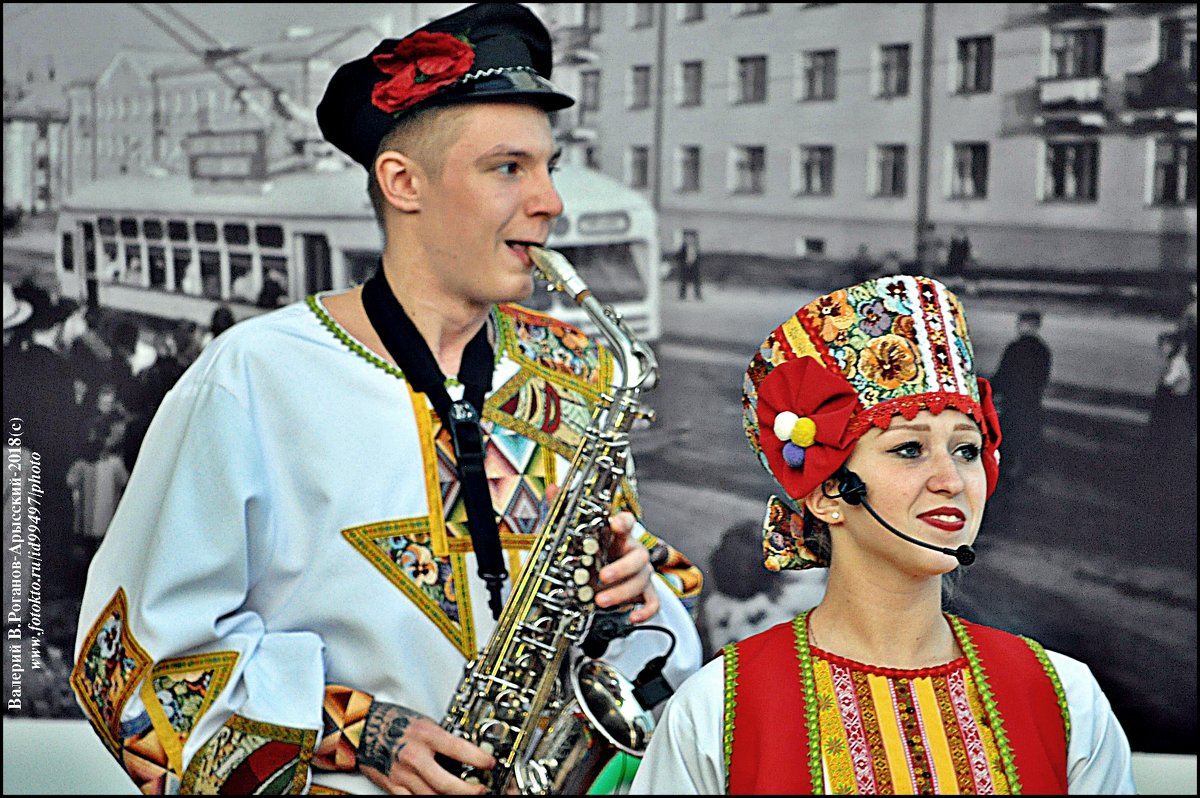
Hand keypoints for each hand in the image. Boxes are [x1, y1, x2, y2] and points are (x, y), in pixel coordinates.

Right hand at [358, 700, 494, 794]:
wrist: (363, 729)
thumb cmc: (394, 722)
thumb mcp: (424, 723)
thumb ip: (442, 739)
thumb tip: (466, 753)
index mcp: (425, 735)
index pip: (459, 749)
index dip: (479, 759)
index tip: (490, 764)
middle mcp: (415, 756)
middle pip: (447, 784)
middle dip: (469, 791)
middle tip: (481, 789)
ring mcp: (403, 775)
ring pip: (433, 797)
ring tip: (465, 794)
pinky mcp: (393, 786)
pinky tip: (439, 797)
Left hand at [541, 485, 658, 623]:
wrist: (603, 575)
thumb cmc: (593, 552)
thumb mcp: (575, 533)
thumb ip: (564, 510)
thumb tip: (552, 488)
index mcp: (617, 536)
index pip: (627, 523)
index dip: (624, 523)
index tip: (616, 523)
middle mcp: (632, 552)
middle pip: (638, 557)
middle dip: (621, 568)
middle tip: (602, 576)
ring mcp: (640, 573)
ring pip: (641, 581)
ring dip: (621, 592)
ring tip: (600, 600)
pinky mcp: (644, 592)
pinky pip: (652, 602)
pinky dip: (644, 610)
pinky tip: (632, 616)